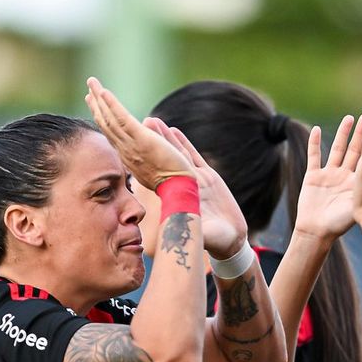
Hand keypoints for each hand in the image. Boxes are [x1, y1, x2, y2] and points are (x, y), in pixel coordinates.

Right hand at [85, 77, 191, 190]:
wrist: (179, 187)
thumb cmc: (172, 180)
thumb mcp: (154, 164)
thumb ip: (147, 151)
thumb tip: (148, 136)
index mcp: (128, 155)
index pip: (111, 132)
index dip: (102, 116)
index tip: (95, 102)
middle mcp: (125, 149)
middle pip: (106, 123)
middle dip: (96, 104)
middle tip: (90, 87)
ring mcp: (131, 145)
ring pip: (110, 118)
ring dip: (100, 99)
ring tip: (92, 82)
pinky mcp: (141, 139)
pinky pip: (122, 119)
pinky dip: (112, 105)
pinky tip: (104, 92)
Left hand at [145, 116, 247, 258]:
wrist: (231, 239)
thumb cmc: (214, 241)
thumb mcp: (201, 234)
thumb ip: (192, 230)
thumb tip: (178, 234)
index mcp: (177, 197)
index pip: (157, 174)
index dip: (144, 161)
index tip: (130, 148)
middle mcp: (183, 186)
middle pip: (163, 159)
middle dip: (151, 142)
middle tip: (136, 124)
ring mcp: (196, 180)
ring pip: (177, 153)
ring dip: (164, 137)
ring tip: (152, 121)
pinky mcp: (210, 177)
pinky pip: (194, 156)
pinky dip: (184, 143)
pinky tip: (174, 130)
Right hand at [293, 114, 361, 240]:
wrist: (319, 232)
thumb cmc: (342, 222)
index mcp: (360, 181)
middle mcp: (346, 175)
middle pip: (357, 149)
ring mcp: (329, 175)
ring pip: (337, 149)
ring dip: (343, 134)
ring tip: (350, 118)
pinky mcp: (313, 176)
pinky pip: (314, 156)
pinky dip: (314, 143)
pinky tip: (317, 130)